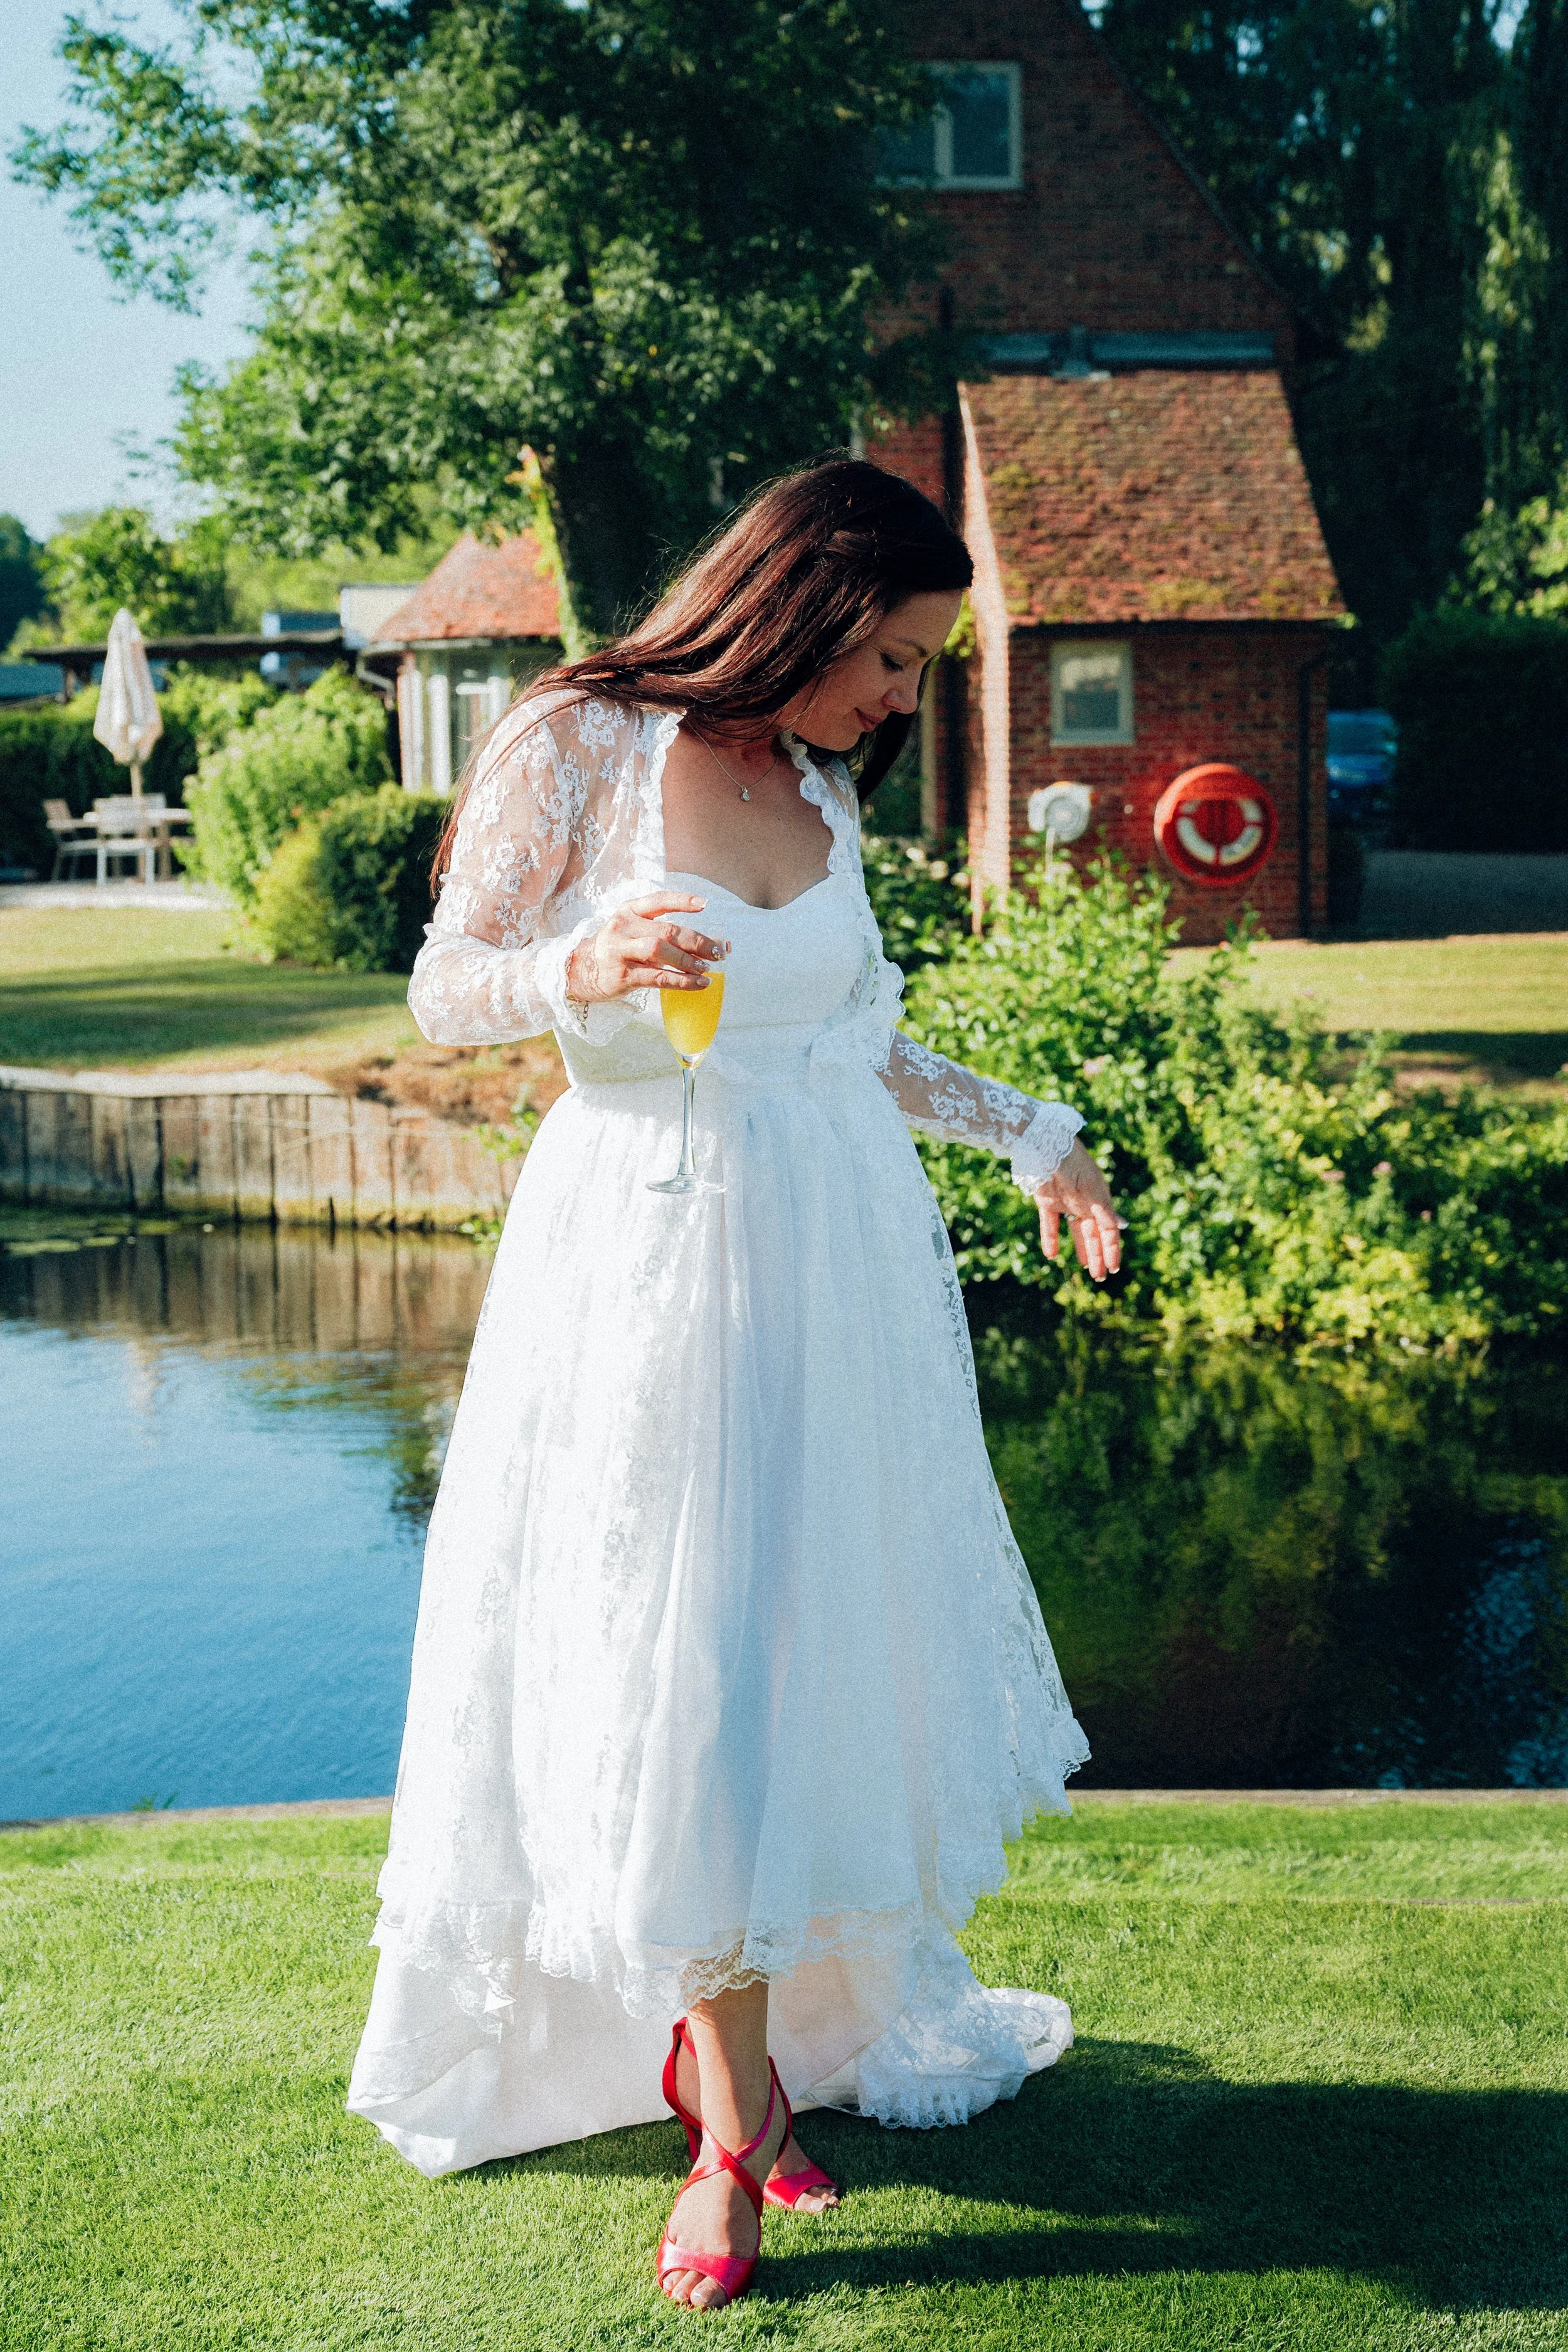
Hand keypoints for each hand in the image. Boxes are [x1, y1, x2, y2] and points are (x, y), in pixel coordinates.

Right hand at [565, 893, 729, 1004]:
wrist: (579, 971)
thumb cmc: (617, 950)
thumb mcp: (632, 931)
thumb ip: (662, 933)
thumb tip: (709, 943)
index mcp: (628, 911)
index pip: (658, 900)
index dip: (682, 901)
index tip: (705, 904)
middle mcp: (623, 927)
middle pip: (666, 930)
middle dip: (696, 941)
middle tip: (717, 952)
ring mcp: (620, 951)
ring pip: (660, 951)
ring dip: (688, 961)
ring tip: (706, 969)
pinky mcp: (622, 975)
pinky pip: (657, 977)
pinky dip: (681, 981)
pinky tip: (697, 984)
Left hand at [1035, 1140, 1124, 1282]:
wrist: (1042, 1143)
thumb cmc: (1071, 1161)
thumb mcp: (1090, 1186)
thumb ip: (1103, 1208)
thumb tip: (1123, 1226)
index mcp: (1100, 1198)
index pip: (1108, 1229)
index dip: (1111, 1249)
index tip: (1113, 1268)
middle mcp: (1085, 1202)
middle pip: (1093, 1234)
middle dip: (1098, 1255)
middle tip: (1100, 1277)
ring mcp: (1066, 1202)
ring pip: (1075, 1231)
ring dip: (1080, 1249)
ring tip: (1084, 1268)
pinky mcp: (1047, 1201)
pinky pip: (1050, 1224)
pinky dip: (1050, 1239)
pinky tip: (1051, 1255)